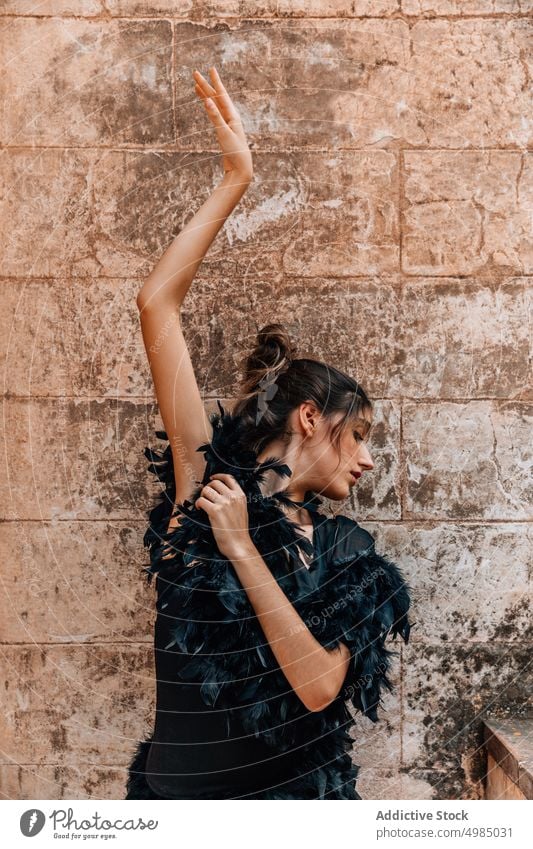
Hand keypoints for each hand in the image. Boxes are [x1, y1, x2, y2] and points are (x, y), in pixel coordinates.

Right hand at [193, 66, 252, 181]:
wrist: (240, 168)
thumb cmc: (234, 152)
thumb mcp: (223, 133)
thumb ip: (215, 116)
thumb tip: (207, 100)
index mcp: (232, 115)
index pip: (221, 95)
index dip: (215, 82)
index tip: (210, 69)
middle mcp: (230, 117)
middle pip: (215, 97)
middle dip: (205, 85)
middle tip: (195, 73)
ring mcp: (227, 123)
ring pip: (214, 105)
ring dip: (206, 94)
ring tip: (197, 85)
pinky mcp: (223, 130)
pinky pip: (214, 114)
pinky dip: (208, 106)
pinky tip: (205, 103)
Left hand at [195, 472, 253, 559]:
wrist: (239, 545)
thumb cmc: (239, 531)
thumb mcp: (242, 510)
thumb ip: (234, 500)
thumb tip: (221, 493)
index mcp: (240, 496)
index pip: (229, 478)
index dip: (218, 476)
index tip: (212, 478)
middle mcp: (232, 497)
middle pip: (215, 483)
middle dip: (207, 488)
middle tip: (205, 496)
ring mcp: (224, 503)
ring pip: (206, 490)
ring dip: (202, 496)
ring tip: (203, 504)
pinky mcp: (215, 511)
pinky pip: (201, 501)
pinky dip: (198, 504)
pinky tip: (199, 509)